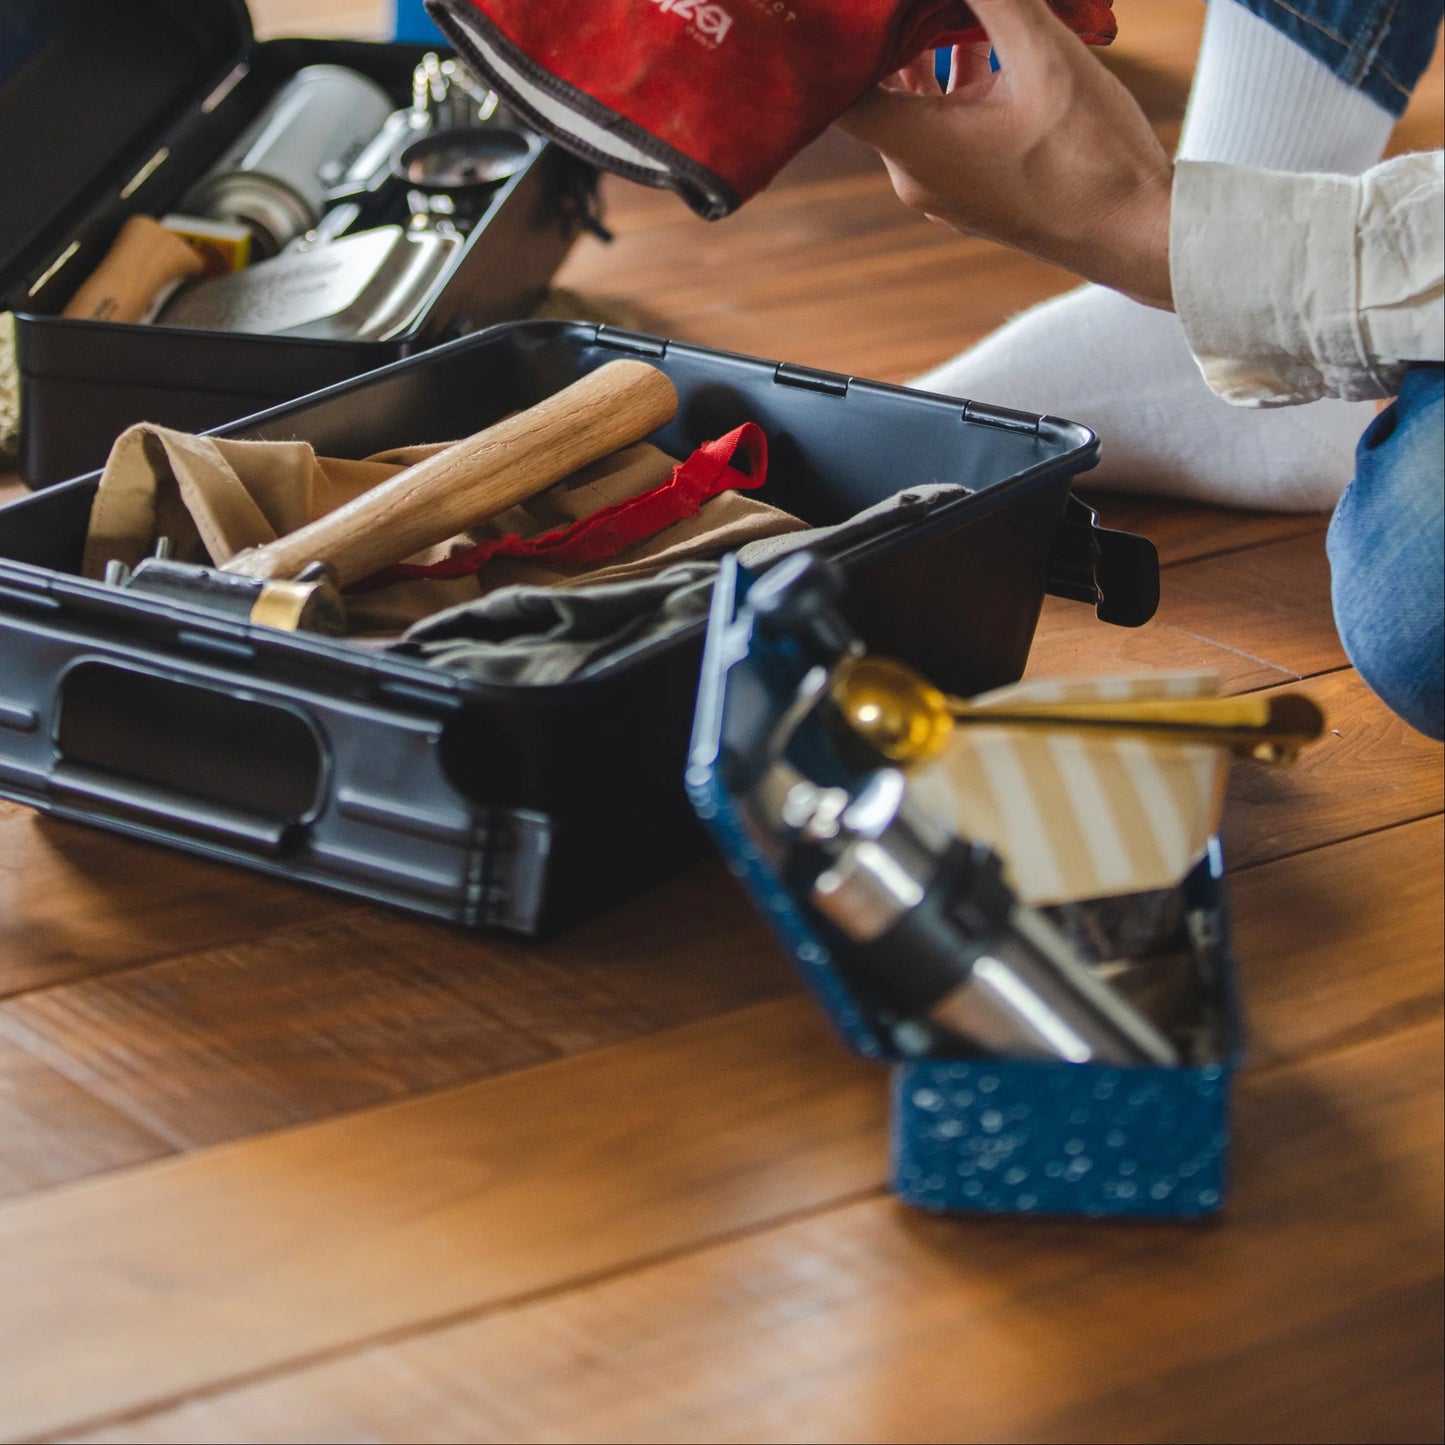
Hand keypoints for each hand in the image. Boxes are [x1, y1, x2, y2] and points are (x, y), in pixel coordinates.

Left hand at [838, 0, 1174, 309]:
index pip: (842, 90)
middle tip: (922, 0)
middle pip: (880, 93)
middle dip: (900, 33)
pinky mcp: (974, 193)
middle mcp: (917, 177)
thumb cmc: (1091, 157)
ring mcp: (945, 190)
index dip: (847, 42)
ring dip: (935, 54)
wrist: (1136, 235)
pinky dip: (959, 87)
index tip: (866, 7)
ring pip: (918, 109)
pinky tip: (997, 47)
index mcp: (915, 148)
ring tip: (962, 8)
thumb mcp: (1043, 56)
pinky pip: (948, 131)